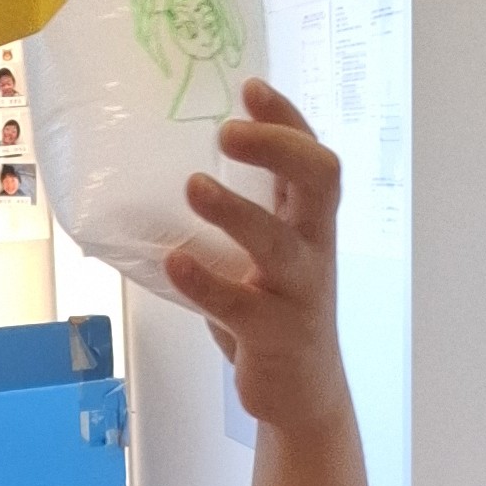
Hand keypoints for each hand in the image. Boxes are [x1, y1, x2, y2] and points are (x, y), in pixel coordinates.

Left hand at [165, 81, 354, 439]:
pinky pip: (241, 305)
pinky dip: (206, 282)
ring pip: (277, 243)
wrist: (301, 397)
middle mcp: (314, 248)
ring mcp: (298, 292)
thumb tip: (165, 167)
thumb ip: (244, 214)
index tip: (249, 87)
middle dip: (278, 147)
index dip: (286, 119)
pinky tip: (175, 262)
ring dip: (235, 211)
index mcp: (310, 222)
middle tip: (227, 132)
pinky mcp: (274, 336)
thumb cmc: (274, 314)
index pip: (312, 155)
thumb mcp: (266, 256)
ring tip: (194, 185)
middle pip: (319, 179)